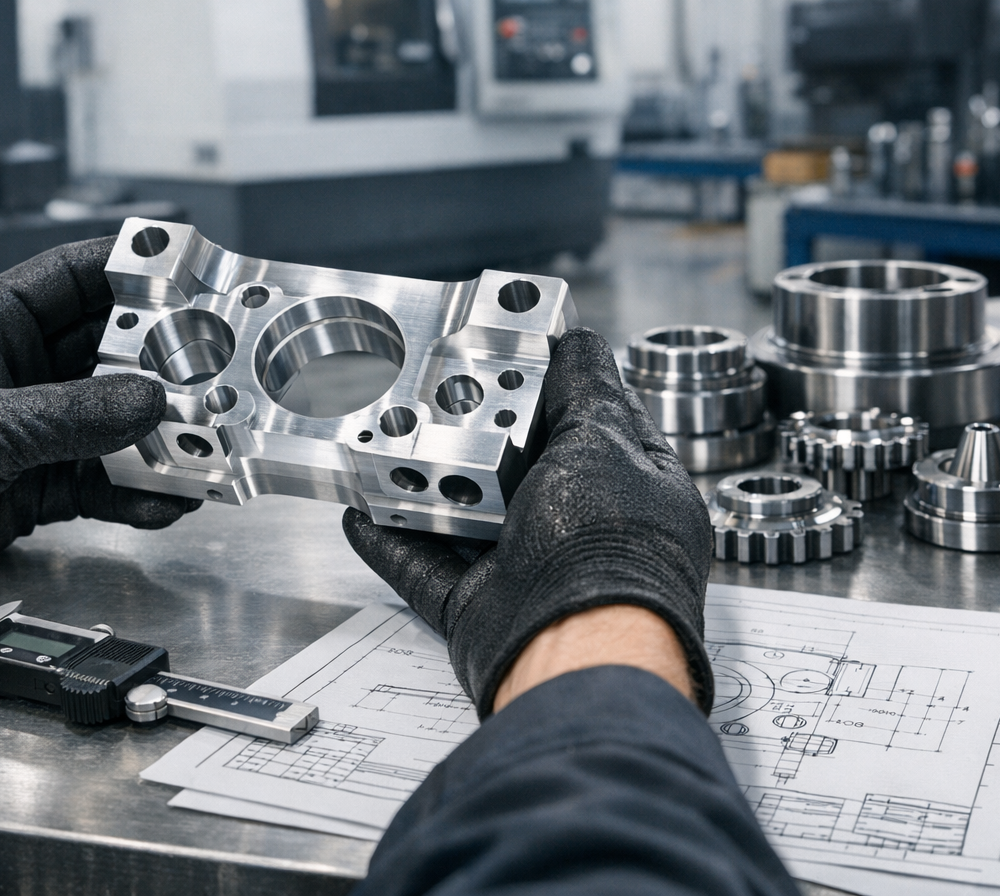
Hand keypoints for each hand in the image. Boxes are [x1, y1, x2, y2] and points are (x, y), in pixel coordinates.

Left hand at [0, 237, 198, 601]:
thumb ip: (69, 416)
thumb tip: (148, 402)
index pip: (82, 275)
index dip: (138, 268)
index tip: (193, 271)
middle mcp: (24, 370)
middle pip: (115, 349)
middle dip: (166, 361)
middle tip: (215, 369)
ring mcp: (35, 426)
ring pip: (117, 419)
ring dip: (159, 434)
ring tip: (204, 442)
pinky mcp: (38, 482)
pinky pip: (104, 480)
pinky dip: (138, 490)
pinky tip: (168, 497)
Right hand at [342, 327, 714, 716]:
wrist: (574, 654)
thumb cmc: (610, 553)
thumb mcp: (602, 442)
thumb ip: (585, 391)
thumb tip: (578, 344)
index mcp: (633, 488)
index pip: (593, 420)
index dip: (553, 385)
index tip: (513, 354)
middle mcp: (583, 528)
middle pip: (519, 466)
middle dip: (477, 435)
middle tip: (437, 395)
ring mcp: (530, 570)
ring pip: (466, 517)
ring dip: (428, 487)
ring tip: (389, 445)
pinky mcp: (480, 607)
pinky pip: (425, 568)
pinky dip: (394, 543)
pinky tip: (366, 514)